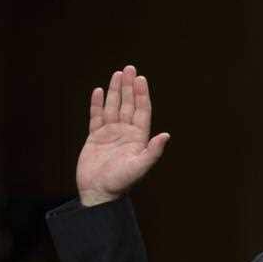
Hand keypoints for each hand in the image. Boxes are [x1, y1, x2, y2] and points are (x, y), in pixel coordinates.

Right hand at [76, 65, 169, 206]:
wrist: (98, 193)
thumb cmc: (120, 183)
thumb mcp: (139, 166)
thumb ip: (153, 151)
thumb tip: (166, 135)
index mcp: (138, 138)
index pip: (141, 111)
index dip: (141, 94)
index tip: (141, 79)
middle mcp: (126, 133)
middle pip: (128, 104)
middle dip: (129, 87)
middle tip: (129, 68)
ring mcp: (110, 134)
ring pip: (113, 107)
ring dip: (115, 91)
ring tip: (117, 74)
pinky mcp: (95, 138)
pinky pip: (96, 117)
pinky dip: (98, 104)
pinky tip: (100, 91)